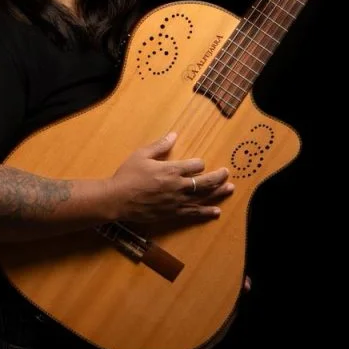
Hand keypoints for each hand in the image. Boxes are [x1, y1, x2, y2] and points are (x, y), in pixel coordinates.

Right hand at [110, 132, 232, 223]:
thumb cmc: (127, 175)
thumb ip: (160, 145)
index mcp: (172, 169)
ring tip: (230, 189)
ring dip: (219, 193)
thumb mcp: (142, 155)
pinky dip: (207, 212)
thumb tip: (174, 135)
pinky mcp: (173, 214)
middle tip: (227, 173)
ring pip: (204, 197)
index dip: (199, 163)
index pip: (195, 165)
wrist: (118, 199)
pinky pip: (194, 213)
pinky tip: (216, 211)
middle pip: (206, 182)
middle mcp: (179, 186)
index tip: (200, 164)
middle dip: (218, 176)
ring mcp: (178, 201)